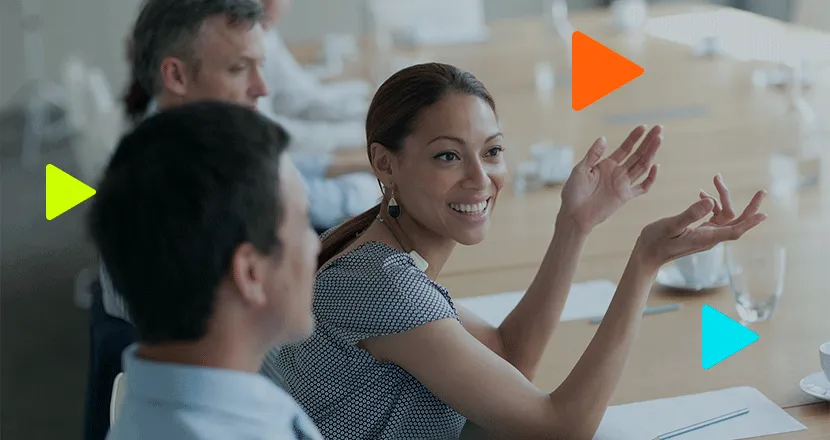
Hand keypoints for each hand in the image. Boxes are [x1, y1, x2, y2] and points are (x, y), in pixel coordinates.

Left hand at [560, 125, 661, 232]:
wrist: (573, 214)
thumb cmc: (573, 192)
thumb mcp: (580, 169)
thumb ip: (593, 155)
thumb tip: (603, 138)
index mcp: (606, 165)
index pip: (625, 148)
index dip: (634, 137)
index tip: (643, 126)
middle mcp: (617, 173)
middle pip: (637, 155)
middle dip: (648, 142)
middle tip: (659, 128)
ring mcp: (623, 184)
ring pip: (642, 166)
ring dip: (651, 153)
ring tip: (659, 139)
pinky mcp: (625, 197)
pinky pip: (642, 187)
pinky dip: (650, 178)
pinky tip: (655, 166)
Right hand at [634, 182, 766, 269]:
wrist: (648, 254)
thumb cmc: (656, 241)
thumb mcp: (672, 225)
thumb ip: (691, 214)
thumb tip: (711, 201)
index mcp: (706, 237)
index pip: (734, 230)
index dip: (750, 222)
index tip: (764, 214)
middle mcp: (710, 237)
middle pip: (736, 222)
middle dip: (749, 207)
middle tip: (762, 192)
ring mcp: (706, 235)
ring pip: (725, 215)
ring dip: (723, 198)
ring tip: (715, 179)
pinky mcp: (700, 232)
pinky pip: (715, 216)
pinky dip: (712, 203)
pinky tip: (702, 194)